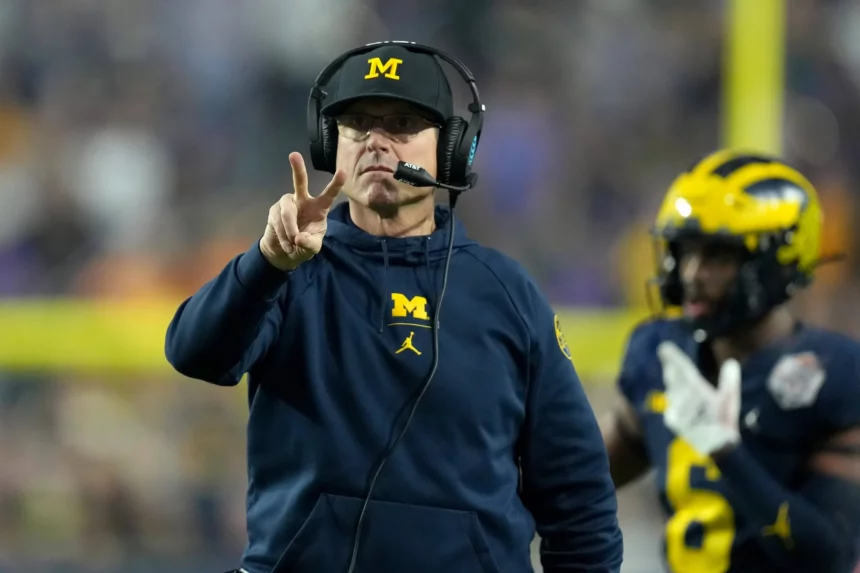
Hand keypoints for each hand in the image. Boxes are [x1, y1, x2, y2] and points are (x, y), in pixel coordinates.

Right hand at [260, 152, 345, 270]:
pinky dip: (283, 237)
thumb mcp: (312, 248)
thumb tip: (298, 238)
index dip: (336, 184)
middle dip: (297, 169)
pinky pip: (277, 222)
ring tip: (293, 244)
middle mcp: (303, 201)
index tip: (343, 171)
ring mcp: (287, 204)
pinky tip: (287, 245)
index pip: (329, 194)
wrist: (284, 252)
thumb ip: (310, 243)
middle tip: (294, 155)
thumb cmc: (304, 245)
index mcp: (319, 207)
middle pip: (300, 182)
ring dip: (290, 230)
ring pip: (287, 213)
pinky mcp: (274, 211)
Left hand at [657, 341, 741, 455]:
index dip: (672, 357)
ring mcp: (675, 409)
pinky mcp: (673, 420)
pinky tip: (674, 393)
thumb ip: (729, 381)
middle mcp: (682, 397)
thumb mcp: (730, 400)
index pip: (682, 369)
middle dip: (670, 366)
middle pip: (673, 377)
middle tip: (665, 354)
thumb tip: (731, 362)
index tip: (663, 347)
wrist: (715, 448)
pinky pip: (671, 403)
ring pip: (671, 390)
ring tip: (669, 370)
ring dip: (671, 380)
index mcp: (696, 389)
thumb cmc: (725, 422)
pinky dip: (673, 397)